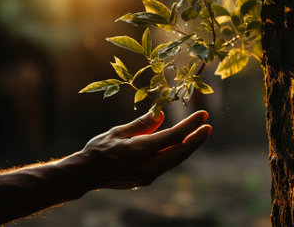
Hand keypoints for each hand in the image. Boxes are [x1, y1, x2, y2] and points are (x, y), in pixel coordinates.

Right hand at [78, 110, 211, 189]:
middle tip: (207, 126)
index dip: (190, 125)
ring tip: (198, 134)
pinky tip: (179, 145)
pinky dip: (175, 154)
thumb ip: (142, 124)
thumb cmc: (99, 149)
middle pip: (180, 153)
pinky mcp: (145, 180)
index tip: (202, 116)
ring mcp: (148, 176)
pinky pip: (166, 165)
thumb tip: (161, 114)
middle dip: (196, 139)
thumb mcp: (118, 131)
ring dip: (188, 148)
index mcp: (140, 150)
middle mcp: (147, 166)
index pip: (173, 136)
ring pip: (175, 161)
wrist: (86, 174)